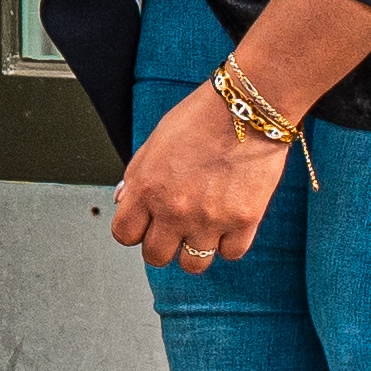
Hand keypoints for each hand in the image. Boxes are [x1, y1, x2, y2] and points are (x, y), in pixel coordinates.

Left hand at [107, 80, 292, 269]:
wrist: (248, 107)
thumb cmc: (202, 118)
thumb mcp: (155, 141)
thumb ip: (137, 176)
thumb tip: (123, 202)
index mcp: (147, 188)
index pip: (124, 235)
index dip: (135, 230)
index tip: (146, 222)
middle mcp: (175, 209)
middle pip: (156, 257)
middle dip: (163, 244)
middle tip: (175, 227)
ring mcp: (210, 219)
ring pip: (193, 264)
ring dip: (195, 248)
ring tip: (204, 226)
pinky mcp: (243, 221)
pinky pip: (230, 253)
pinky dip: (229, 242)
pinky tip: (229, 219)